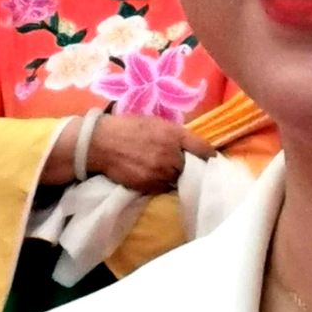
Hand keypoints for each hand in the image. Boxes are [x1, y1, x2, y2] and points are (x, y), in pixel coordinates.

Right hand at [88, 114, 214, 192]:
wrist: (101, 143)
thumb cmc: (127, 128)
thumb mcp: (154, 123)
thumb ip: (174, 134)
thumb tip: (188, 146)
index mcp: (175, 135)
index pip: (203, 149)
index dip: (209, 156)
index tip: (211, 160)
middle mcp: (171, 155)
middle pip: (191, 168)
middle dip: (187, 167)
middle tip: (179, 165)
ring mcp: (161, 172)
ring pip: (176, 180)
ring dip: (172, 177)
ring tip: (161, 170)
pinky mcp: (149, 185)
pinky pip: (162, 188)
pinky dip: (159, 184)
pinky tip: (150, 176)